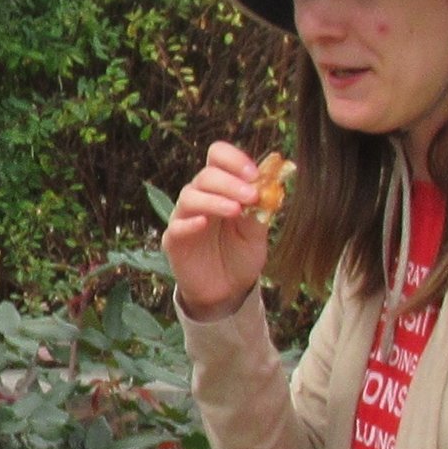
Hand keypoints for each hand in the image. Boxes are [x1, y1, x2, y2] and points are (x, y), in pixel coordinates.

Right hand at [162, 143, 273, 320]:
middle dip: (230, 182)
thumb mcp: (257, 233)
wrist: (227, 291)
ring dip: (214, 199)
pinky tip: (204, 223)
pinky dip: (190, 222)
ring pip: (190, 196)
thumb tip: (273, 183)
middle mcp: (200, 197)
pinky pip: (177, 226)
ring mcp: (184, 217)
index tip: (254, 173)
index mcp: (220, 188)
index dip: (234, 159)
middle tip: (251, 195)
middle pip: (206, 175)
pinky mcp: (174, 240)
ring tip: (235, 211)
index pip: (218, 157)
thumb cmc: (240, 256)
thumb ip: (261, 209)